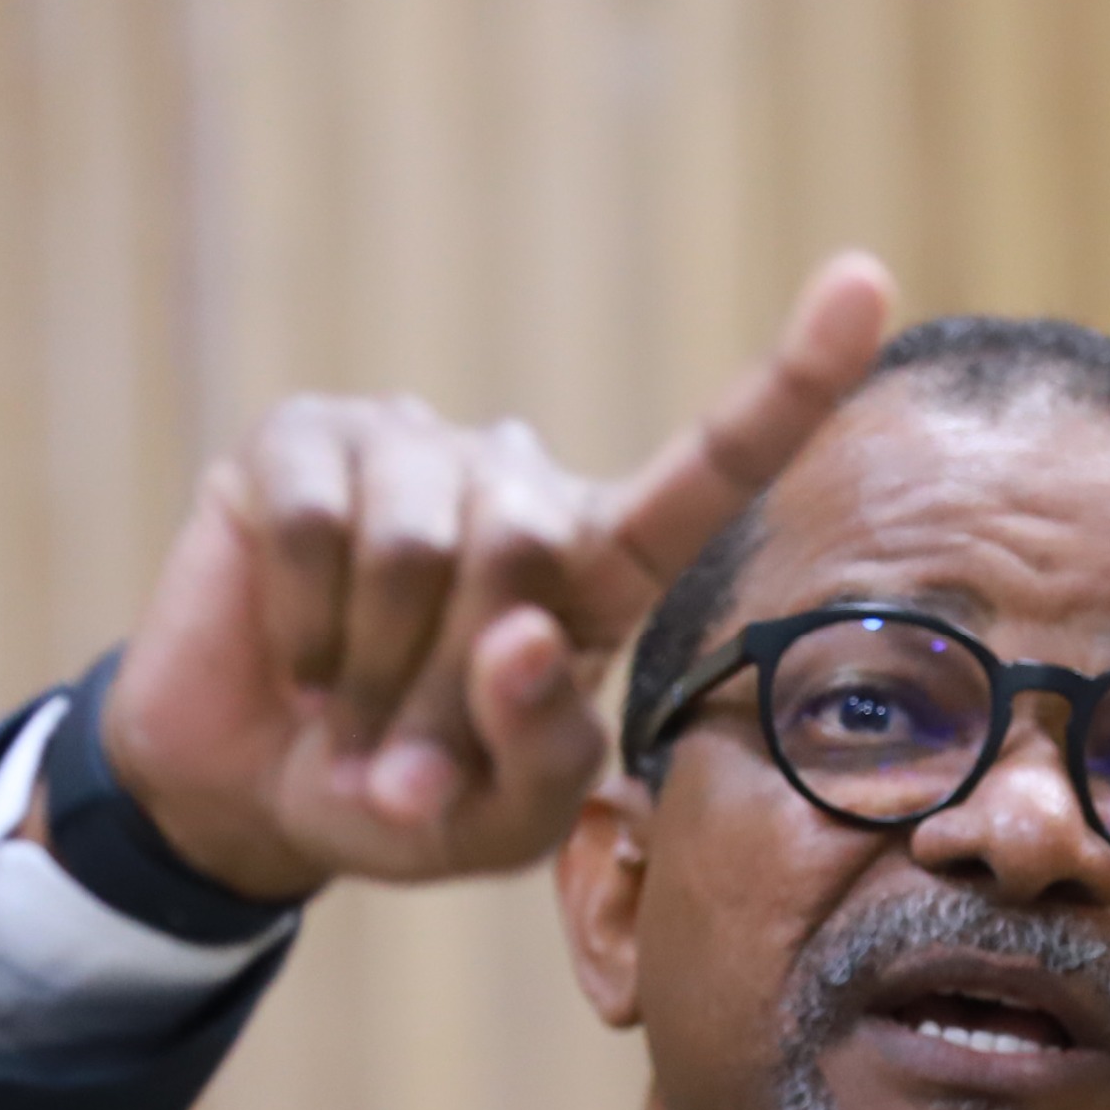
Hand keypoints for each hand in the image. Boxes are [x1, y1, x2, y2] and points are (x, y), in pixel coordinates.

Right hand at [92, 252, 895, 900]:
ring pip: (420, 546)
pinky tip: (294, 655)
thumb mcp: (493, 822)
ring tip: (348, 706)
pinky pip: (317, 526)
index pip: (705, 475)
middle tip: (406, 751)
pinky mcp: (300, 438)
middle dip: (452, 686)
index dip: (786, 389)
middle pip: (524, 555)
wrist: (242, 794)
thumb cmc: (397, 799)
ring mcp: (409, 446)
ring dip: (374, 669)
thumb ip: (540, 755)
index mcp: (595, 566)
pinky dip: (303, 622)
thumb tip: (517, 641)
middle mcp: (515, 485)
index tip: (867, 288)